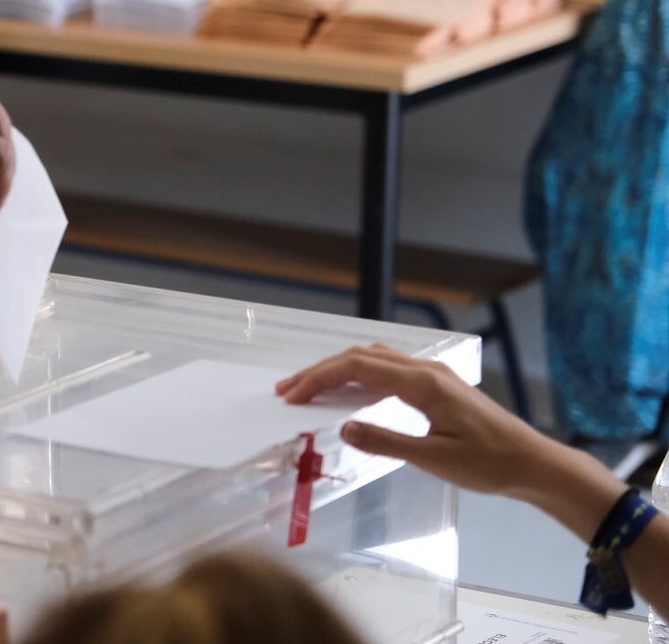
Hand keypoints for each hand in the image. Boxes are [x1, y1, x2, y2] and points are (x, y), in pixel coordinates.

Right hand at [276, 345, 556, 496]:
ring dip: (338, 370)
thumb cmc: (489, 464)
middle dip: (320, 371)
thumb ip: (387, 441)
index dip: (320, 378)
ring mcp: (433, 374)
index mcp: (423, 383)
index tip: (293, 395)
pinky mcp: (437, 384)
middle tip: (288, 391)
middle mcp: (426, 370)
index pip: (358, 368)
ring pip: (374, 358)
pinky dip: (359, 374)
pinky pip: (388, 368)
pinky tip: (349, 391)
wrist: (533, 463)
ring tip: (310, 389)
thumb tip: (344, 428)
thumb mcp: (435, 459)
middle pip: (361, 357)